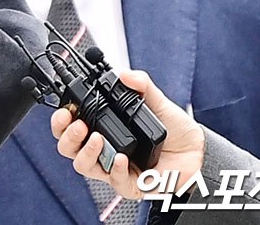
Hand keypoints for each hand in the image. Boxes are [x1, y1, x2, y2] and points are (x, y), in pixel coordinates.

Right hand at [50, 70, 205, 198]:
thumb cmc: (174, 130)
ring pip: (84, 166)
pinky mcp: (130, 184)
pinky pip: (114, 180)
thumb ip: (141, 85)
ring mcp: (115, 167)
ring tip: (96, 138)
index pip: (70, 126)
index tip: (65, 111)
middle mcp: (104, 149)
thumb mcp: (157, 101)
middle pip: (68, 148)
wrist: (198, 150)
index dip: (61, 120)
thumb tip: (125, 74)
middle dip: (67, 136)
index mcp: (104, 128)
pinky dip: (114, 168)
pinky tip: (120, 157)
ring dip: (86, 152)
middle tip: (77, 125)